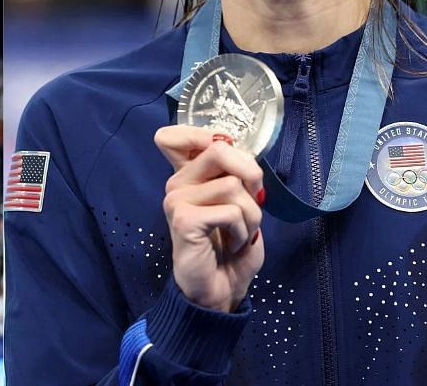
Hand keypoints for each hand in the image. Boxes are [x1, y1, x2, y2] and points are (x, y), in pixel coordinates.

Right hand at [156, 125, 264, 312]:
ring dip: (251, 214)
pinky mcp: (182, 219)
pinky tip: (233, 244)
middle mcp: (176, 183)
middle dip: (250, 173)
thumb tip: (239, 152)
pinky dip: (242, 230)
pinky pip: (230, 211)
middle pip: (219, 148)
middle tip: (254, 200)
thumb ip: (235, 174)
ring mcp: (176, 200)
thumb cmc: (232, 248)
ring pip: (233, 185)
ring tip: (240, 233)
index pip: (173, 136)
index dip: (206, 135)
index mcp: (187, 176)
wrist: (219, 291)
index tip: (230, 163)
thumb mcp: (241, 203)